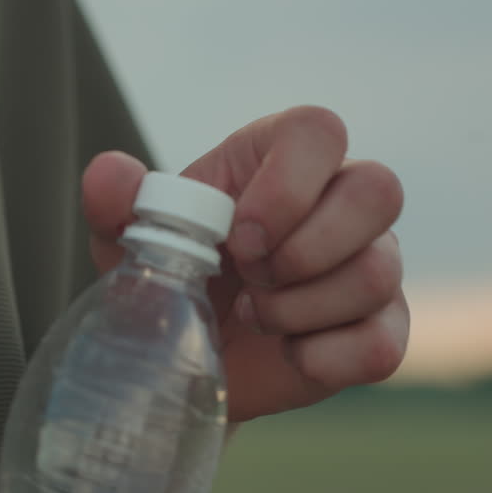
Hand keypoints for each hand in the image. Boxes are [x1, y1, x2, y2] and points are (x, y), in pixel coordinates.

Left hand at [82, 106, 408, 420]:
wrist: (184, 360)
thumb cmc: (169, 277)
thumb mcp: (129, 243)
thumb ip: (116, 204)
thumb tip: (109, 174)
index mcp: (280, 156)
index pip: (319, 132)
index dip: (286, 187)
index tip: (237, 238)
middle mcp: (341, 200)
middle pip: (379, 191)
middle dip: (304, 250)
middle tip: (250, 280)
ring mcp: (372, 263)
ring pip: (378, 273)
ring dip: (300, 309)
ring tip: (254, 318)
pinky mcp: (381, 328)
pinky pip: (382, 345)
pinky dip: (324, 358)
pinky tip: (287, 353)